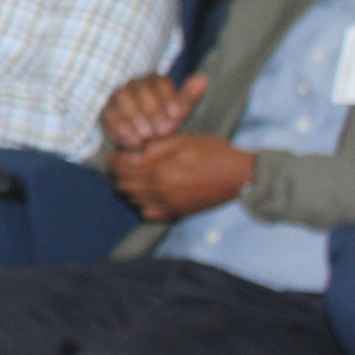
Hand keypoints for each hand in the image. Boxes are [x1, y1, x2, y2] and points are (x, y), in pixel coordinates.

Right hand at [101, 71, 204, 150]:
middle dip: (152, 110)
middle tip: (162, 130)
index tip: (177, 116)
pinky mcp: (106, 110)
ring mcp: (118, 95)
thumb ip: (189, 96)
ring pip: (123, 98)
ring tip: (146, 136)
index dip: (169, 98)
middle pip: (140, 89)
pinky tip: (132, 139)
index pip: (160, 82)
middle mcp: (134, 83)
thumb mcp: (179, 111)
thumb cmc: (164, 120)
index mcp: (154, 80)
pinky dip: (119, 127)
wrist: (144, 137)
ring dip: (134, 117)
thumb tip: (203, 78)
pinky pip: (109, 114)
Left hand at [109, 133, 254, 219]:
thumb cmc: (214, 153)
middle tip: (126, 161)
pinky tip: (150, 192)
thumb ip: (154, 148)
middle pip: (124, 185)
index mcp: (160, 171)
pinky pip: (148, 213)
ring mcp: (168, 205)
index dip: (115, 159)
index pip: (122, 169)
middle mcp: (160, 191)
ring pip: (133, 200)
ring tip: (137, 174)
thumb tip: (130, 153)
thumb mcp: (183, 141)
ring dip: (130, 187)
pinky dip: (143, 203)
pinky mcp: (177, 213)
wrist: (240, 176)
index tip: (117, 152)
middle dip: (120, 173)